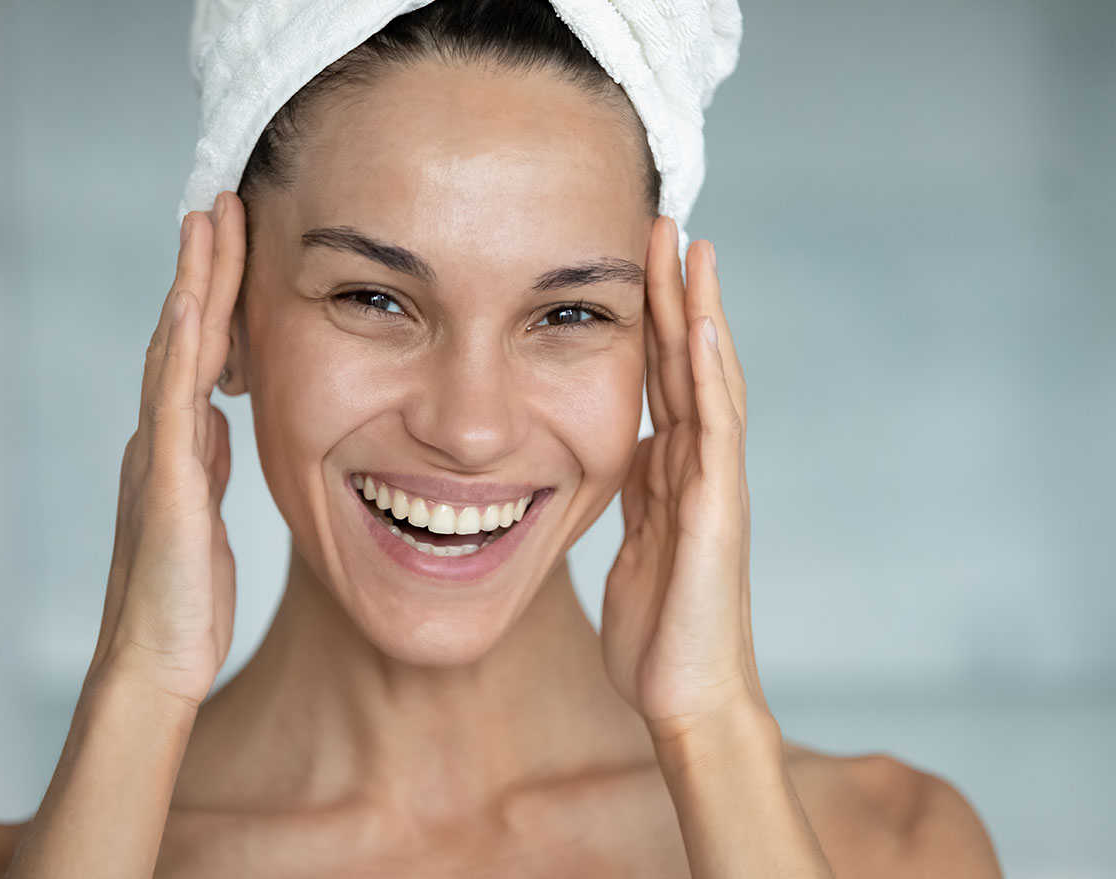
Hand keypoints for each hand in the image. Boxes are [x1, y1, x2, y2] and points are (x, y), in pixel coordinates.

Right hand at [87, 191, 245, 707]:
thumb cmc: (183, 597)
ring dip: (192, 286)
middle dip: (203, 268)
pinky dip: (181, 351)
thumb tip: (218, 414)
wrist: (157, 662)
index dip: (215, 295)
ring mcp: (158, 458)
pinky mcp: (164, 487)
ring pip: (176, 354)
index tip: (232, 240)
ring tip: (206, 222)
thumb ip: (205, 461)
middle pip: (184, 336)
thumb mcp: (204, 514)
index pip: (201, 354)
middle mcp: (162, 439)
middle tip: (219, 202)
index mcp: (180, 446)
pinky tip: (192, 304)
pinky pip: (173, 405)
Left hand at [601, 216, 764, 738]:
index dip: (651, 318)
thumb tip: (626, 453)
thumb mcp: (635, 544)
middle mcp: (699, 467)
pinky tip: (699, 326)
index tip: (637, 260)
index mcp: (672, 472)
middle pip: (687, 362)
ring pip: (708, 382)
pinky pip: (714, 432)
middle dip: (674, 292)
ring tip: (692, 246)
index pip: (661, 378)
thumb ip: (635, 495)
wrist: (686, 697)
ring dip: (698, 312)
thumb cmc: (661, 632)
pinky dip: (708, 377)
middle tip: (663, 221)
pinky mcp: (717, 512)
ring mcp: (714, 485)